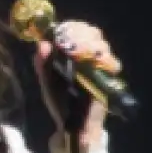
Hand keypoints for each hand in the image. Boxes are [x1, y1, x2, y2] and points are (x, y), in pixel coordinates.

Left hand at [33, 21, 121, 146]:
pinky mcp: (107, 79)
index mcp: (71, 55)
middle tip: (73, 41)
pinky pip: (111, 64)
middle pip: (93, 34)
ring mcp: (98, 67)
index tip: (64, 29)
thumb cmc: (59, 102)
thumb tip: (41, 43)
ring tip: (80, 52)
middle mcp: (87, 58)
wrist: (73, 125)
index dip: (73, 27)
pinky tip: (95, 63)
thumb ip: (42, 65)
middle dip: (83, 34)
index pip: (77, 31)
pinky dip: (105, 60)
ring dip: (93, 45)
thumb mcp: (47, 82)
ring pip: (103, 46)